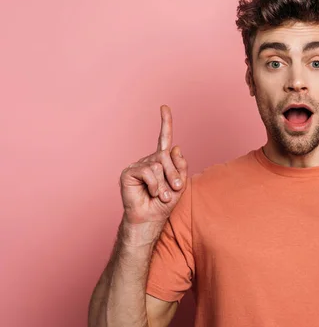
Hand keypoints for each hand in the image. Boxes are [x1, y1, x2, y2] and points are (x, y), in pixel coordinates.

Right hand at [119, 105, 187, 229]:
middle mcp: (149, 160)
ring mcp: (138, 165)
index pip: (164, 138)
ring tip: (160, 195)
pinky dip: (154, 185)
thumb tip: (175, 147)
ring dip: (164, 183)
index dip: (165, 123)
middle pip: (166, 155)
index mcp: (161, 161)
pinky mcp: (129, 172)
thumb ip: (181, 166)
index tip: (164, 107)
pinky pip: (148, 171)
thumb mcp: (179, 184)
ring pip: (158, 164)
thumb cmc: (164, 204)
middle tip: (173, 189)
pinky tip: (150, 193)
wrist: (150, 219)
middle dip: (174, 174)